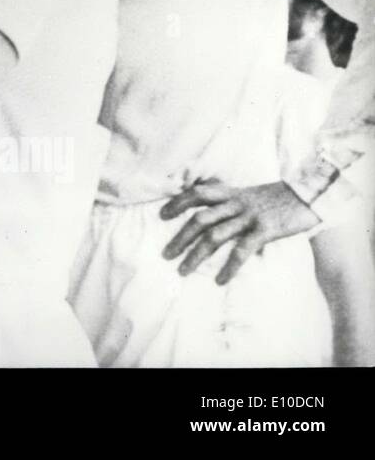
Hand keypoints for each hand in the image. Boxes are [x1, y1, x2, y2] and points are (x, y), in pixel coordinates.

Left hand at [160, 178, 319, 283]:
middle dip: (180, 237)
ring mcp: (249, 217)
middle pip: (199, 219)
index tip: (162, 215)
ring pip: (214, 235)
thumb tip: (212, 213)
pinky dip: (229, 266)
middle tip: (165, 254)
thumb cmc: (278, 198)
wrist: (309, 195)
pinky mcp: (265, 230)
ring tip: (182, 270)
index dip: (178, 202)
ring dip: (196, 255)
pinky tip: (220, 280)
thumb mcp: (249, 194)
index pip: (197, 193)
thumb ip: (230, 201)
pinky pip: (242, 250)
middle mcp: (235, 203)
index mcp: (231, 193)